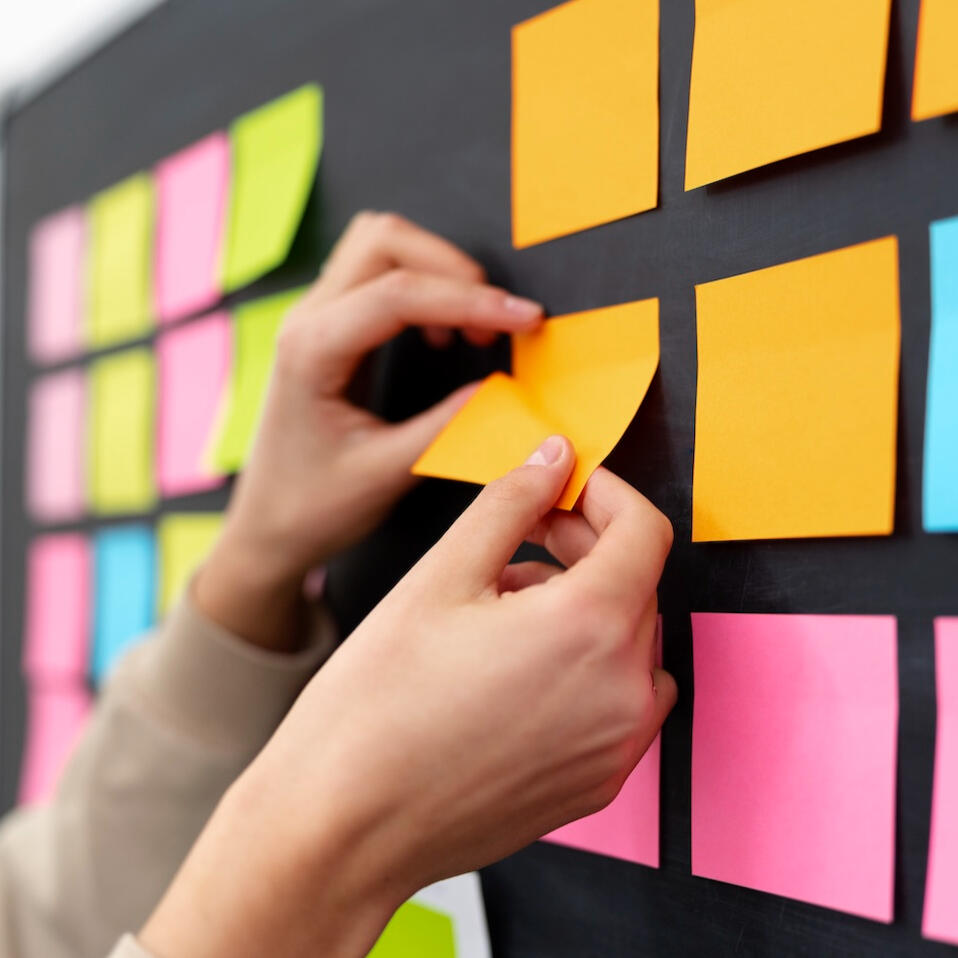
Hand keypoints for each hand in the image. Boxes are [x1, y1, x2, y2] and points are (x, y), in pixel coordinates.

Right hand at [140, 438, 676, 957]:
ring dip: (583, 608)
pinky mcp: (597, 783)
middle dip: (583, 548)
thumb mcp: (441, 576)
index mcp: (590, 626)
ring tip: (501, 612)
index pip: (644, 530)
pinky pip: (618, 700)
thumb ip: (511, 503)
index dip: (604, 494)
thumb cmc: (378, 706)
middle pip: (636, 584)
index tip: (564, 489)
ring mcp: (617, 746)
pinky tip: (514, 668)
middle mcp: (623, 691)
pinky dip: (584, 666)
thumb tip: (552, 459)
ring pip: (627, 642)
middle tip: (518, 542)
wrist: (343, 825)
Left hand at [194, 212, 543, 649]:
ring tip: (472, 326)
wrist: (266, 527)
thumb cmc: (312, 507)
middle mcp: (307, 320)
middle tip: (499, 318)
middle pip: (384, 241)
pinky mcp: (329, 329)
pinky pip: (378, 277)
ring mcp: (314, 319)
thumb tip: (502, 388)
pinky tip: (442, 335)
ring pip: (380, 247)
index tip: (525, 318)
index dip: (471, 300)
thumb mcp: (385, 475)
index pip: (399, 295)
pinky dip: (422, 289)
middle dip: (453, 268)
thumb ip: (445, 428)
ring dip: (437, 271)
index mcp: (312, 351)